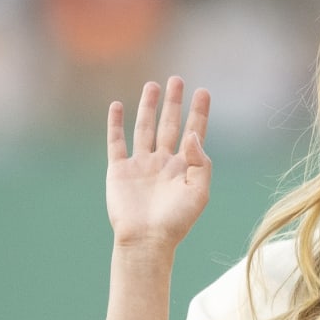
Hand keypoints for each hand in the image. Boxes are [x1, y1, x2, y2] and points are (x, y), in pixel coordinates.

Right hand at [105, 76, 211, 255]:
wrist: (146, 240)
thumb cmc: (176, 221)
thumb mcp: (199, 192)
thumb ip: (201, 162)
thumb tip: (193, 134)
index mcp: (184, 168)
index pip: (194, 133)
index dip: (199, 112)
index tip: (203, 91)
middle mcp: (162, 163)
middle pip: (169, 124)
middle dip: (174, 103)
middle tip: (177, 79)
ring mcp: (140, 165)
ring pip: (145, 128)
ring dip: (148, 107)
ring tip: (153, 85)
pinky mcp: (119, 170)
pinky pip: (116, 142)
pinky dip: (116, 124)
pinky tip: (118, 106)